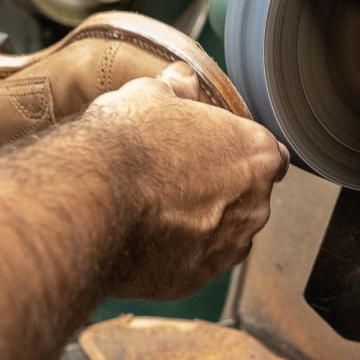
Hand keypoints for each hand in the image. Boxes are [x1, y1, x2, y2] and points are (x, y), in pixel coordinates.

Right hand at [83, 62, 289, 299]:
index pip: (269, 155)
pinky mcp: (198, 280)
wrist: (90, 203)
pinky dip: (178, 252)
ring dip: (202, 223)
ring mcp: (228, 247)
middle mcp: (255, 204)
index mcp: (255, 154)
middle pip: (248, 196)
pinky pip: (194, 262)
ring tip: (155, 207)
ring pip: (224, 233)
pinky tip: (145, 235)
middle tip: (176, 177)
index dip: (240, 152)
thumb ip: (177, 88)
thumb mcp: (150, 95)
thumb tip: (182, 80)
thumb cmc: (126, 144)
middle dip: (221, 188)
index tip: (214, 152)